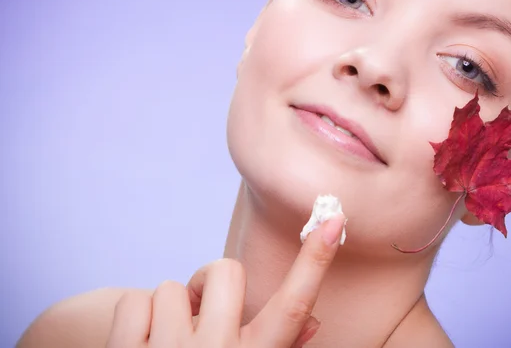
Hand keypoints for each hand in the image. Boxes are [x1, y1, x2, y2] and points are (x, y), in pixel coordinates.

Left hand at [106, 214, 345, 347]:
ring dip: (169, 310)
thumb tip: (313, 322)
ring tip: (167, 341)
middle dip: (211, 280)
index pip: (293, 307)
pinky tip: (142, 344)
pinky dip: (136, 318)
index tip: (331, 220)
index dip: (315, 261)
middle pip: (227, 271)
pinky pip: (135, 301)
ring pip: (172, 287)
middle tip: (200, 308)